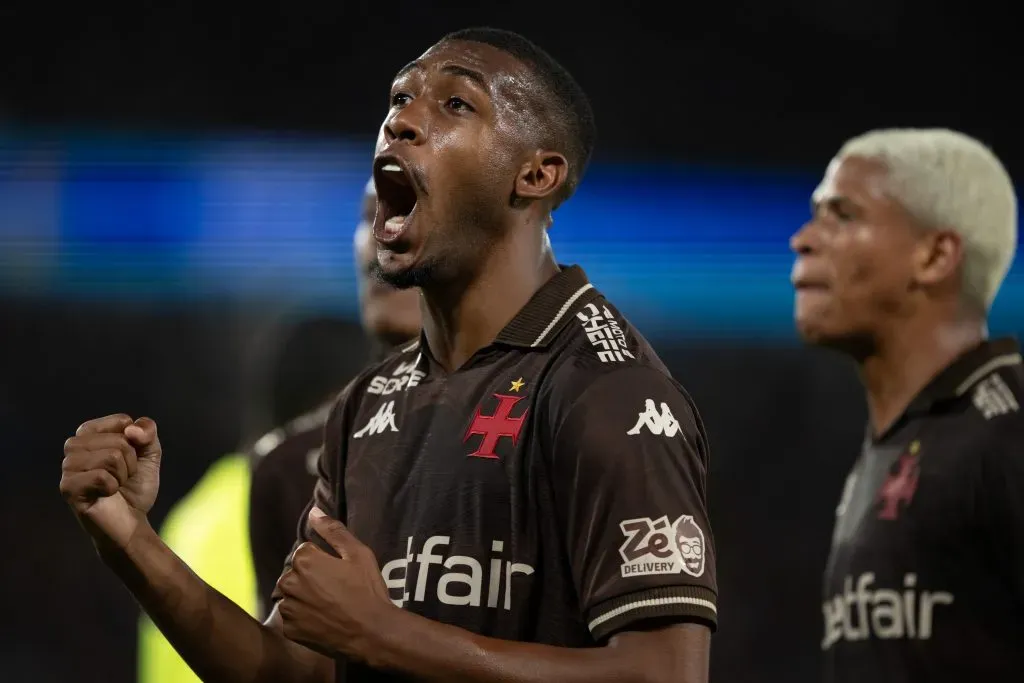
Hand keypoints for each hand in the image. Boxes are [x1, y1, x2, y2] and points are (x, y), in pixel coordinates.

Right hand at [60, 414, 161, 549]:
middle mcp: (74, 447)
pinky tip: (105, 495)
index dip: (137, 443)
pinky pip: (102, 476)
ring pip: (111, 457)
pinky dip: (113, 487)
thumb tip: (131, 429)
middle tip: (122, 478)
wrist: (131, 523)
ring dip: (123, 475)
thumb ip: (148, 432)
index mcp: (89, 433)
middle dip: (131, 462)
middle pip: (119, 441)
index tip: (130, 460)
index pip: (123, 422)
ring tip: (114, 486)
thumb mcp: (149, 454)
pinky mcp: (67, 488)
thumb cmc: (135, 487)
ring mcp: (68, 468)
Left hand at [274, 507, 394, 662]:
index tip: (340, 574)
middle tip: (337, 590)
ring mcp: (288, 607)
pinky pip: (293, 617)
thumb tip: (314, 512)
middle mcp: (289, 582)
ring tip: (331, 606)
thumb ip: (333, 530)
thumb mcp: (358, 554)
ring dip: (306, 597)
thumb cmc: (367, 590)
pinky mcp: (290, 629)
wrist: (371, 633)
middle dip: (311, 578)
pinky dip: (304, 618)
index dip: (325, 561)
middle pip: (296, 573)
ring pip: (293, 595)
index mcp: (304, 560)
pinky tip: (324, 620)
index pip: (306, 551)